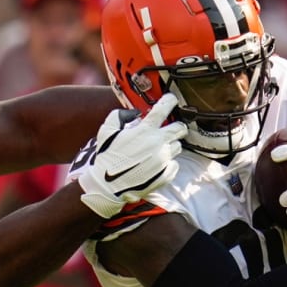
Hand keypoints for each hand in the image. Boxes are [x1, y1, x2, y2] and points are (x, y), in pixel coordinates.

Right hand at [77, 93, 185, 217]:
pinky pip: (174, 165)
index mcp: (145, 131)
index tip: (170, 100)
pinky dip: (168, 164)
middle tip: (170, 129)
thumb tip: (133, 114)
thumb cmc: (106, 158)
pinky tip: (156, 166)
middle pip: (180, 128)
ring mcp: (163, 160)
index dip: (170, 101)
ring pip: (178, 147)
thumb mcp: (106, 132)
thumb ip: (119, 116)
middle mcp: (158, 143)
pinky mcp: (165, 174)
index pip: (164, 108)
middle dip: (177, 126)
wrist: (107, 186)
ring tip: (157, 151)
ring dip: (170, 146)